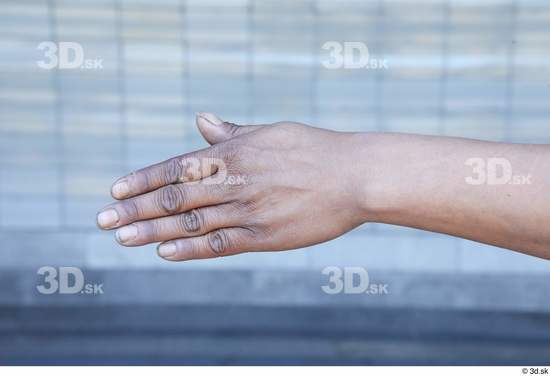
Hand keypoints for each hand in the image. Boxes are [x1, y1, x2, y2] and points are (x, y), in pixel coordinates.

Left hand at [96, 113, 367, 260]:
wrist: (354, 176)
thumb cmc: (312, 149)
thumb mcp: (269, 132)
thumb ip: (232, 132)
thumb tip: (202, 119)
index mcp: (233, 153)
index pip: (176, 167)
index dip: (143, 180)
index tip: (116, 192)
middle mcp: (234, 181)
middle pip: (175, 197)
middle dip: (136, 209)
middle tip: (105, 220)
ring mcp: (248, 210)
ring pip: (191, 223)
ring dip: (153, 231)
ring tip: (124, 238)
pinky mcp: (264, 235)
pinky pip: (220, 243)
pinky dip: (190, 249)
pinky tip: (165, 253)